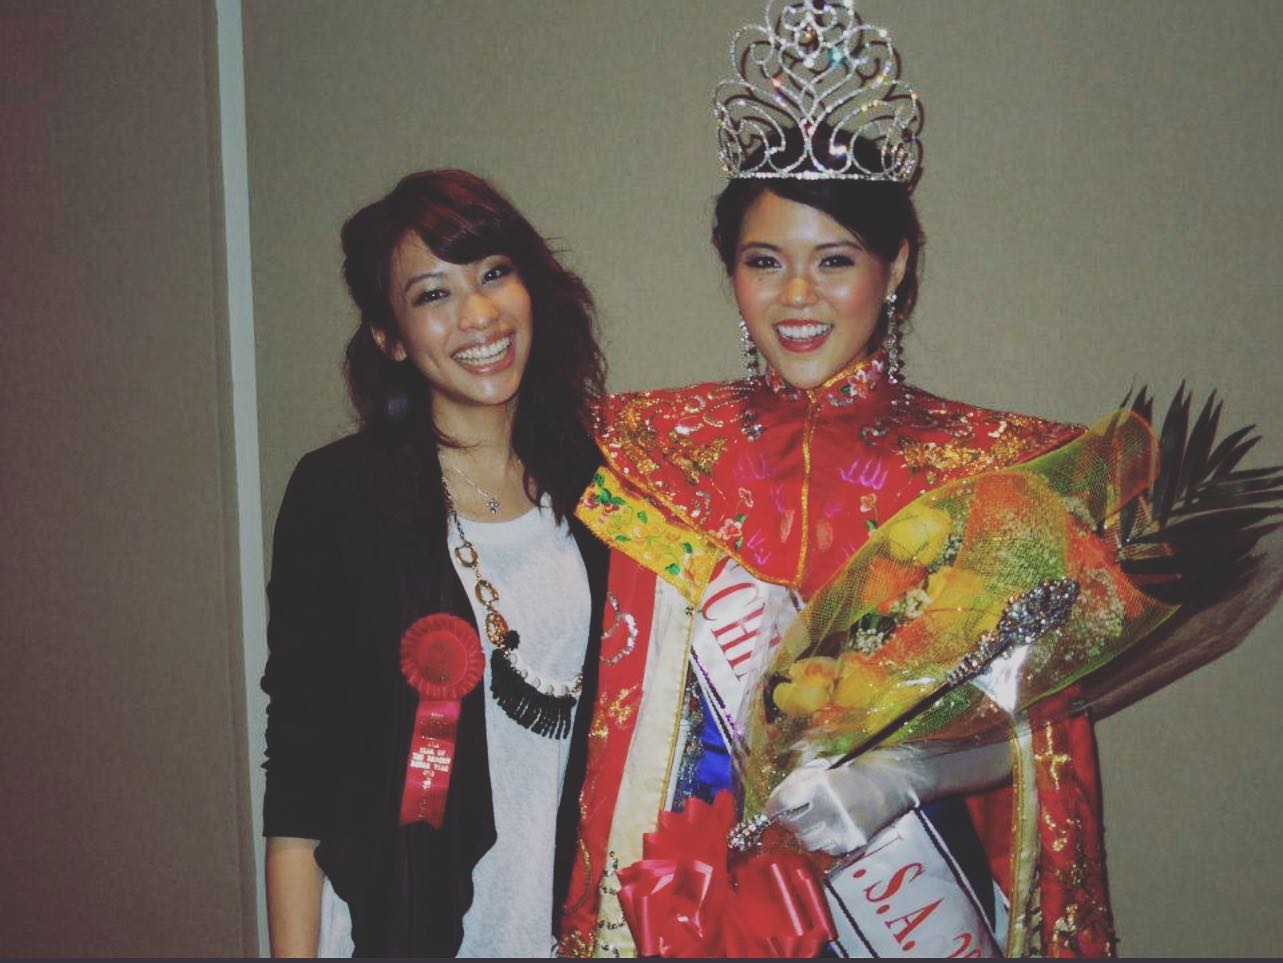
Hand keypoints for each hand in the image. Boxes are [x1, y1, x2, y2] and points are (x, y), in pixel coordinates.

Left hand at [765, 740, 1011, 855]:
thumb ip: (804, 779)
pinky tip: (831, 827)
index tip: (775, 804)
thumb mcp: (831, 763)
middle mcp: (831, 810)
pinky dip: (824, 841)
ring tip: (814, 819)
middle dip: (789, 818)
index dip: (775, 804)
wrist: (904, 778)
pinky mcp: (856, 842)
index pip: (783, 802)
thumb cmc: (867, 763)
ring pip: (809, 841)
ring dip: (805, 832)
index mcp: (823, 784)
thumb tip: (780, 795)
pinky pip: (828, 849)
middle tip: (794, 811)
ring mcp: (844, 830)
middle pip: (793, 826)